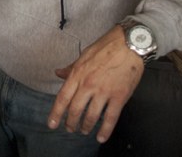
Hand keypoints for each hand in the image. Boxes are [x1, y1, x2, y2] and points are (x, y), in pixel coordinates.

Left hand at [47, 26, 143, 142]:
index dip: (56, 113)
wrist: (129, 44)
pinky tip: (101, 137)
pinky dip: (105, 130)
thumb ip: (71, 68)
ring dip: (86, 127)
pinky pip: (110, 118)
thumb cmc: (106, 47)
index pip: (63, 98)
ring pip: (91, 116)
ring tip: (84, 131)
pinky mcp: (119, 96)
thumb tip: (58, 73)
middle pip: (75, 110)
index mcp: (78, 74)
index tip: (52, 124)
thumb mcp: (84, 55)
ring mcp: (104, 91)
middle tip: (70, 128)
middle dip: (71, 123)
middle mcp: (88, 85)